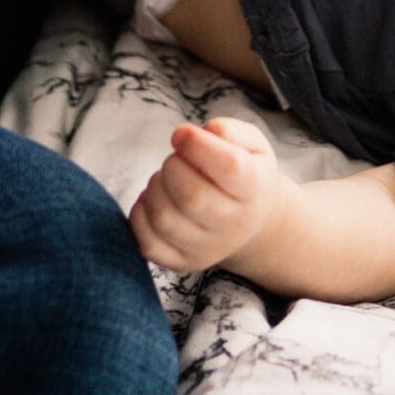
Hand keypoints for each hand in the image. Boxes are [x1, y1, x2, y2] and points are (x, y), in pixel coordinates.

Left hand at [129, 115, 284, 272]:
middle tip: (176, 158)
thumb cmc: (246, 174)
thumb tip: (192, 135)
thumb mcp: (253, 144)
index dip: (198, 145)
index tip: (182, 133)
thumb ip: (229, 132)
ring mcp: (207, 249)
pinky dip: (140, 214)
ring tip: (167, 178)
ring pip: (165, 219)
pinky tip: (155, 199)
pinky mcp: (183, 262)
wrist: (253, 222)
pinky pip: (148, 243)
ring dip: (155, 188)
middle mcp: (233, 224)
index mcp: (253, 188)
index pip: (230, 167)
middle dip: (172, 167)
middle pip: (192, 197)